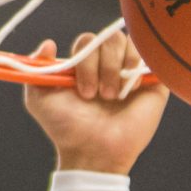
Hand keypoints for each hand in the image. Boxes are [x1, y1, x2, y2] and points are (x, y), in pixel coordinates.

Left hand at [22, 29, 168, 174]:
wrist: (93, 152)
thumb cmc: (67, 129)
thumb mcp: (39, 100)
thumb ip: (37, 70)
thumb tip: (48, 44)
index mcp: (86, 65)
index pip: (89, 41)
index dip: (85, 61)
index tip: (83, 92)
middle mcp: (110, 64)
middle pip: (109, 38)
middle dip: (102, 67)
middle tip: (99, 96)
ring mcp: (132, 72)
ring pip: (129, 43)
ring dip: (118, 70)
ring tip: (114, 97)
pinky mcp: (153, 81)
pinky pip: (151, 55)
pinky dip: (137, 69)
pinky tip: (131, 90)